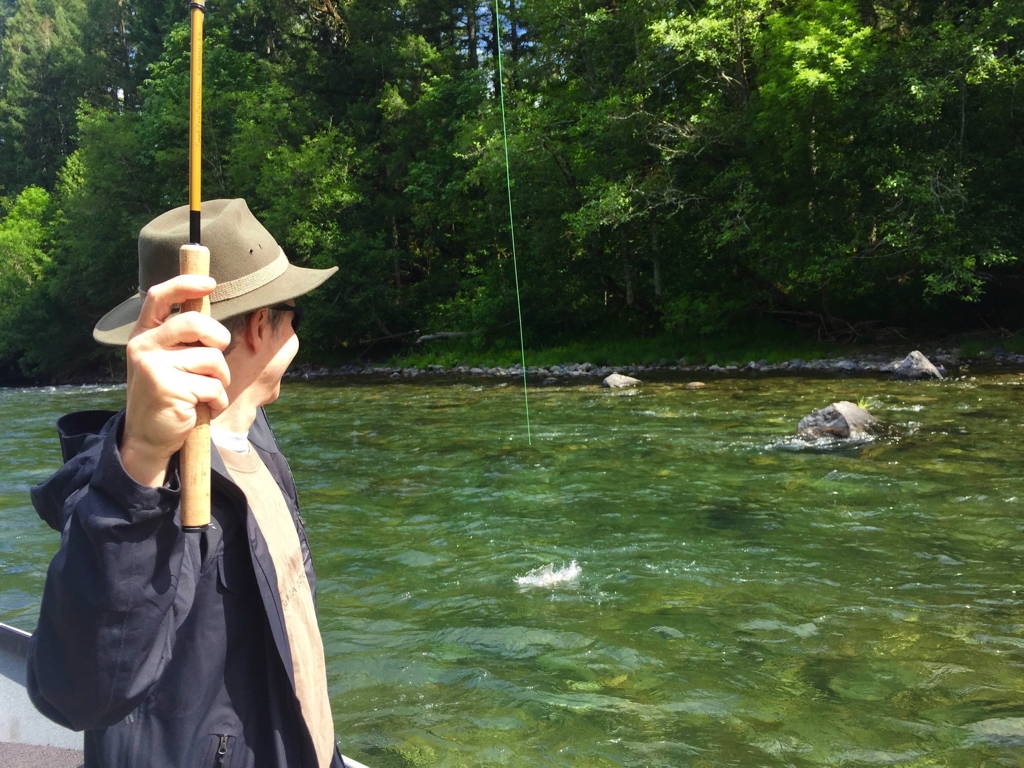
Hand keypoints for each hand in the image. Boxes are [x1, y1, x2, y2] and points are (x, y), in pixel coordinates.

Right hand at [120, 276, 230, 486]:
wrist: (147, 437)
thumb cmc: (167, 394)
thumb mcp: (167, 360)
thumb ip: (183, 337)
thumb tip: (207, 303)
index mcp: (143, 334)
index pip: (159, 297)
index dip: (185, 284)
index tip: (210, 283)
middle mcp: (143, 346)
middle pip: (193, 322)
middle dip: (218, 337)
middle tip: (220, 351)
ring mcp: (153, 367)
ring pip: (212, 359)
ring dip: (220, 380)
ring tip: (204, 393)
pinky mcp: (168, 388)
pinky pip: (213, 386)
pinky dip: (217, 401)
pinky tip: (201, 408)